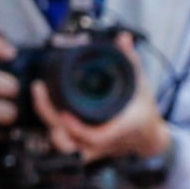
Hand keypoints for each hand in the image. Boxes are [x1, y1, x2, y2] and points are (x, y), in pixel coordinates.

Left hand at [34, 34, 170, 164]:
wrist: (148, 136)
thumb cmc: (144, 112)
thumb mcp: (141, 84)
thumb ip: (130, 60)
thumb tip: (123, 38)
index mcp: (120, 128)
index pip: (95, 136)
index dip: (77, 128)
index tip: (64, 112)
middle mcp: (103, 143)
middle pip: (70, 143)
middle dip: (51, 120)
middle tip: (41, 93)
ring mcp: (93, 149)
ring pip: (65, 148)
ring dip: (51, 128)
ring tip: (43, 103)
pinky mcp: (85, 150)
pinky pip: (65, 147)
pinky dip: (54, 132)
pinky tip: (48, 113)